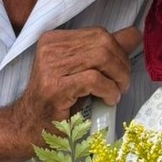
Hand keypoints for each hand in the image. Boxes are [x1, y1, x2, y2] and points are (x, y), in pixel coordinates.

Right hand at [9, 26, 141, 143]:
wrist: (28, 128)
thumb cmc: (58, 101)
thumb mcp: (81, 71)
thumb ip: (104, 52)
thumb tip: (133, 35)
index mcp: (54, 39)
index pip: (99, 33)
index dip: (118, 50)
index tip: (120, 70)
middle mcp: (50, 47)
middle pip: (103, 43)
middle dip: (121, 65)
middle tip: (122, 85)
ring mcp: (50, 66)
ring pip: (101, 58)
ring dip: (117, 78)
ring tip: (116, 92)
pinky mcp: (54, 87)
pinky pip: (94, 79)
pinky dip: (109, 90)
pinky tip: (108, 100)